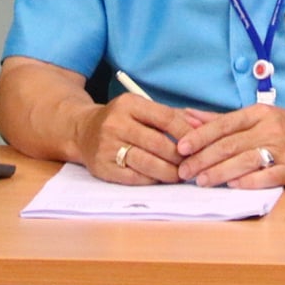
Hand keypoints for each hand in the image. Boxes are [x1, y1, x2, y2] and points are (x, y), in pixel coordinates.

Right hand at [73, 94, 189, 184]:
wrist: (82, 131)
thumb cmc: (121, 120)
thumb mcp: (142, 109)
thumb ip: (172, 116)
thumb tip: (202, 126)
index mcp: (129, 104)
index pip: (166, 118)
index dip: (186, 133)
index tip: (200, 143)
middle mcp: (116, 123)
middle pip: (158, 143)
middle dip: (180, 157)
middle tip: (193, 164)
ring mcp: (107, 146)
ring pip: (147, 163)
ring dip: (169, 172)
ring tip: (180, 175)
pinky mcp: (102, 167)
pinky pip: (134, 178)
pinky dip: (152, 180)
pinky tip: (160, 178)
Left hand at [175, 104, 284, 188]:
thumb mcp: (255, 116)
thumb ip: (220, 120)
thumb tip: (187, 117)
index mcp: (258, 113)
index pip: (224, 124)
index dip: (200, 136)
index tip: (181, 147)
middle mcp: (270, 129)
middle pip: (231, 144)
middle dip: (203, 158)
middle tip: (184, 170)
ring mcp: (282, 150)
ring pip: (246, 160)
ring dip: (220, 172)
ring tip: (201, 180)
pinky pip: (268, 176)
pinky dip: (248, 181)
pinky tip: (232, 185)